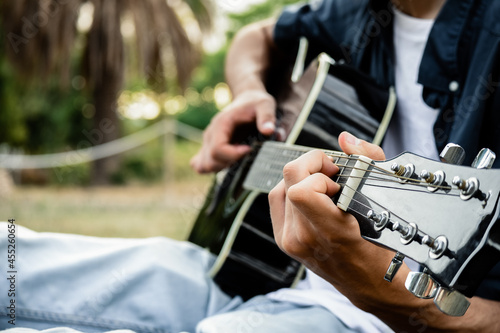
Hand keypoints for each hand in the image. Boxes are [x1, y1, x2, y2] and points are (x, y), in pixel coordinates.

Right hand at [190, 90, 275, 172]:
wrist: (247, 100)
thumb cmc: (255, 103)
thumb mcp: (265, 104)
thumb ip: (267, 116)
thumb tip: (268, 131)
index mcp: (221, 124)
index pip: (218, 148)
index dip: (234, 154)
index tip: (250, 149)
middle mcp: (210, 134)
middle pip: (210, 160)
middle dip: (230, 163)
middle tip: (247, 155)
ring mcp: (208, 143)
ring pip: (205, 165)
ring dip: (223, 168)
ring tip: (240, 159)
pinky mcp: (210, 149)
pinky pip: (201, 165)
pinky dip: (213, 169)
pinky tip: (229, 164)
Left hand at [269, 132, 499, 331]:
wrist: (370, 285)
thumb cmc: (381, 248)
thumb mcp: (383, 202)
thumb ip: (366, 161)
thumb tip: (344, 139)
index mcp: (328, 232)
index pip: (302, 190)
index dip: (319, 171)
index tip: (337, 174)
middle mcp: (302, 238)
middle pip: (288, 179)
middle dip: (311, 164)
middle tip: (331, 171)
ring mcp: (289, 240)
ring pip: (279, 187)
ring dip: (301, 177)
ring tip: (324, 185)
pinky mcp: (283, 240)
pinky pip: (277, 200)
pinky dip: (292, 190)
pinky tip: (312, 194)